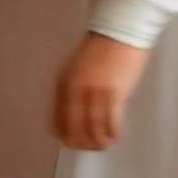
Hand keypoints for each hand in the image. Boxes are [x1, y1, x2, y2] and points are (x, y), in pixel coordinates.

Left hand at [51, 30, 151, 149]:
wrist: (119, 31)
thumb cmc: (100, 48)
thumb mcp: (77, 70)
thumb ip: (74, 91)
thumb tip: (76, 116)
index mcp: (64, 85)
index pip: (58, 122)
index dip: (67, 137)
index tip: (75, 143)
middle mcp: (76, 92)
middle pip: (75, 131)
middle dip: (83, 144)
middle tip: (92, 146)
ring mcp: (95, 93)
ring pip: (94, 130)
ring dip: (99, 142)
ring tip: (105, 144)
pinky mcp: (115, 93)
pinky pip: (112, 123)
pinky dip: (113, 133)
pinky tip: (115, 135)